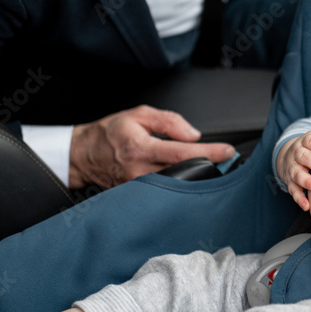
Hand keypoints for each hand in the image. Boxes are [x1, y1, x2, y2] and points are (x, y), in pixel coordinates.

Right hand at [68, 105, 234, 188]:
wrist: (83, 154)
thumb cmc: (110, 133)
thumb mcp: (139, 115)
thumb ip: (169, 121)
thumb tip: (193, 135)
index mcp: (140, 147)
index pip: (182, 152)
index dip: (208, 153)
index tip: (227, 151)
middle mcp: (139, 171)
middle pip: (183, 174)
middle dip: (208, 168)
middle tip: (225, 162)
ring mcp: (137, 187)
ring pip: (175, 186)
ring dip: (196, 179)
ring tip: (210, 169)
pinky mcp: (136, 197)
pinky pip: (164, 193)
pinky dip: (180, 186)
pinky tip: (190, 180)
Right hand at [276, 123, 310, 210]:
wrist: (291, 156)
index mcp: (305, 141)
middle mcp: (296, 154)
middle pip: (304, 157)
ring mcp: (292, 168)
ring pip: (297, 174)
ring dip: (307, 181)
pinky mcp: (290, 182)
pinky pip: (293, 190)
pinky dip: (299, 198)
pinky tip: (307, 205)